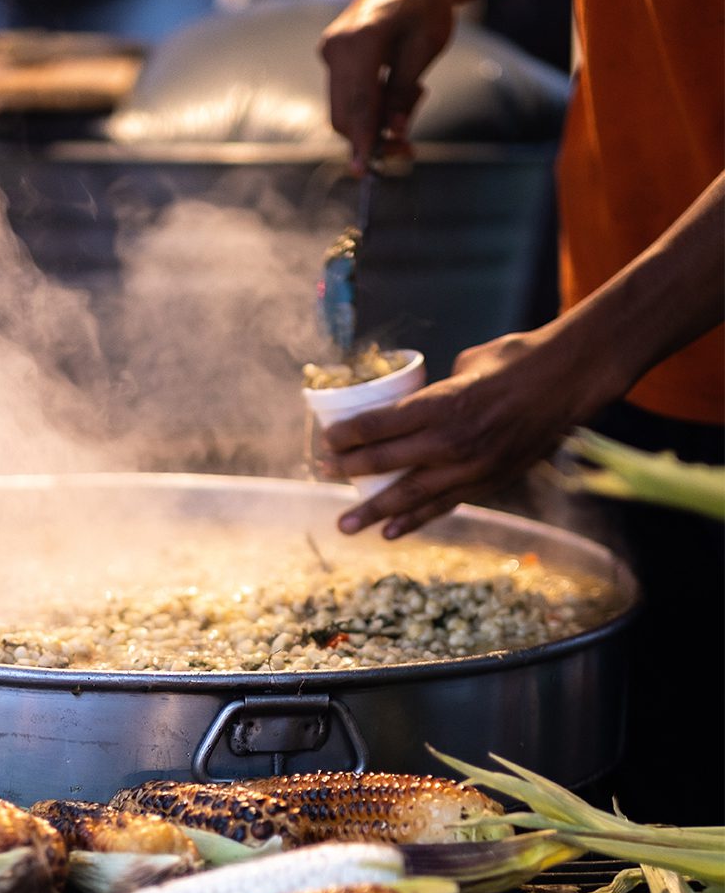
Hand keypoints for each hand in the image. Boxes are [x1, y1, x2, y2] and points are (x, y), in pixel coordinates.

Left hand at [318, 329, 613, 537]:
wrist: (572, 381)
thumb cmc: (518, 360)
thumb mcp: (468, 364)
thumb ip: (437, 390)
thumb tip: (415, 401)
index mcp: (445, 403)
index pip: (382, 424)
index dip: (349, 434)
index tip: (325, 440)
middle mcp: (454, 440)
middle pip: (388, 462)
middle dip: (349, 469)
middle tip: (322, 472)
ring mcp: (472, 467)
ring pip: (411, 495)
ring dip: (374, 511)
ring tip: (345, 524)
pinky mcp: (488, 482)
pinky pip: (443, 505)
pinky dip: (416, 520)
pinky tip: (391, 532)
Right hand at [319, 0, 454, 170]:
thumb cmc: (425, 8)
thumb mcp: (424, 51)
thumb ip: (403, 95)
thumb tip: (394, 133)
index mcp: (360, 42)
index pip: (357, 105)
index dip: (362, 142)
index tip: (363, 172)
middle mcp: (337, 48)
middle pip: (344, 115)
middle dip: (372, 139)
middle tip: (407, 150)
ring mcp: (331, 52)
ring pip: (344, 110)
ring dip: (373, 124)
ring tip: (412, 102)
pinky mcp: (334, 56)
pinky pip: (346, 96)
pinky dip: (369, 107)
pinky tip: (396, 93)